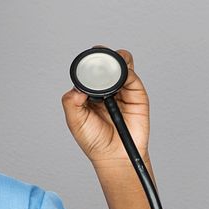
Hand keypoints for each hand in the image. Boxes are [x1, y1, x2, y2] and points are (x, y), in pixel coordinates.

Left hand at [61, 47, 149, 165]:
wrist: (116, 155)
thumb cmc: (95, 141)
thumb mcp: (75, 122)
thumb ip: (71, 103)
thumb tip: (77, 88)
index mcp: (90, 93)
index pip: (89, 72)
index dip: (87, 64)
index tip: (85, 61)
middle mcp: (106, 89)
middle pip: (107, 64)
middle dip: (103, 55)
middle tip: (99, 53)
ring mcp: (122, 90)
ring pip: (122, 65)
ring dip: (117, 59)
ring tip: (111, 64)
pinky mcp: (136, 94)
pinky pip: (132, 77)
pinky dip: (127, 72)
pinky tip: (120, 77)